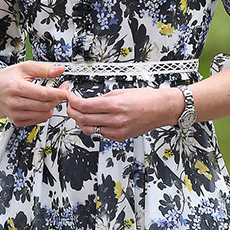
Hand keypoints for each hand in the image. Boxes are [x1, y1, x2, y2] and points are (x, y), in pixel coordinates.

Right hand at [0, 60, 70, 127]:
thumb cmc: (8, 78)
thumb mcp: (25, 67)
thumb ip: (43, 69)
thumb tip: (59, 70)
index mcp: (16, 88)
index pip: (43, 94)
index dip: (59, 93)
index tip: (67, 90)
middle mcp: (15, 103)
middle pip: (46, 105)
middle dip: (57, 98)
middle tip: (62, 91)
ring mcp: (15, 114)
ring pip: (44, 114)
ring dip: (52, 106)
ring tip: (51, 96)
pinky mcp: (17, 121)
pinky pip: (39, 119)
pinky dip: (44, 112)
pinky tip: (42, 104)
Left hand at [66, 84, 184, 140]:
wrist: (161, 109)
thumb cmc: (145, 99)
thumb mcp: (120, 92)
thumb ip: (102, 98)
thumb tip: (88, 102)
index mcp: (114, 105)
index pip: (84, 106)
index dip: (72, 101)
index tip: (69, 97)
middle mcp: (115, 120)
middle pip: (83, 119)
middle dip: (72, 112)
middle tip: (70, 106)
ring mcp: (117, 131)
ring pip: (89, 129)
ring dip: (81, 121)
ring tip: (81, 114)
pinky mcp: (119, 137)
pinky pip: (100, 134)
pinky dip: (94, 127)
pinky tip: (96, 121)